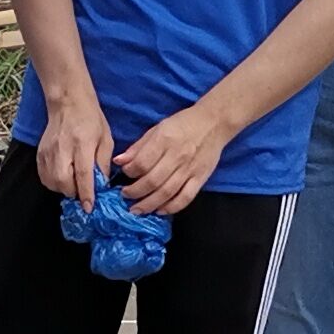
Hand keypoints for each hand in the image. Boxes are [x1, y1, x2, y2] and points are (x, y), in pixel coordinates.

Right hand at [34, 96, 114, 209]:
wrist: (68, 103)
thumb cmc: (91, 119)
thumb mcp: (106, 139)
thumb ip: (103, 163)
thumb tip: (101, 185)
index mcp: (82, 143)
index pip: (83, 174)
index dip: (86, 193)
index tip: (89, 207)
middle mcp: (63, 148)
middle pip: (63, 181)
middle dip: (74, 192)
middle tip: (83, 191)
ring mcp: (48, 151)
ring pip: (52, 182)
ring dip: (63, 189)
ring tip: (73, 184)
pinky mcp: (40, 154)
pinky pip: (44, 177)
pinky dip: (53, 183)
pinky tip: (63, 178)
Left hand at [114, 106, 232, 217]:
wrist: (214, 123)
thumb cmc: (183, 124)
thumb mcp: (158, 129)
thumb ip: (138, 147)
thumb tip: (119, 161)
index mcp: (165, 140)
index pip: (142, 162)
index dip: (130, 172)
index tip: (124, 174)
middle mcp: (177, 156)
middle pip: (153, 181)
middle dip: (135, 192)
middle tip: (125, 196)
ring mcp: (190, 169)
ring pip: (167, 192)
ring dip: (149, 204)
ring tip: (136, 209)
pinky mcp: (201, 178)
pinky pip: (185, 198)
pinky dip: (171, 207)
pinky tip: (159, 211)